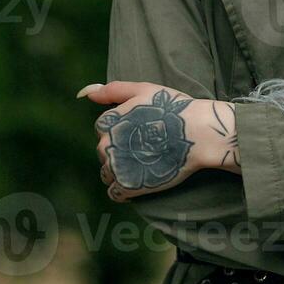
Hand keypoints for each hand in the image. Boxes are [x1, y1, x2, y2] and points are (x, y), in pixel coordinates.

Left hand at [78, 81, 239, 201]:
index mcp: (108, 122)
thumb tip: (87, 93)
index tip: (139, 130)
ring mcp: (116, 168)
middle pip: (104, 151)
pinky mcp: (128, 187)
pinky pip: (115, 193)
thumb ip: (112, 90)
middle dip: (119, 150)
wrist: (197, 134)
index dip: (121, 129)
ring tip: (144, 164)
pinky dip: (124, 189)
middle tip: (145, 147)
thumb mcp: (143, 90)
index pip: (102, 129)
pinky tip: (140, 181)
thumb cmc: (172, 108)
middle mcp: (106, 145)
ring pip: (107, 173)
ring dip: (121, 171)